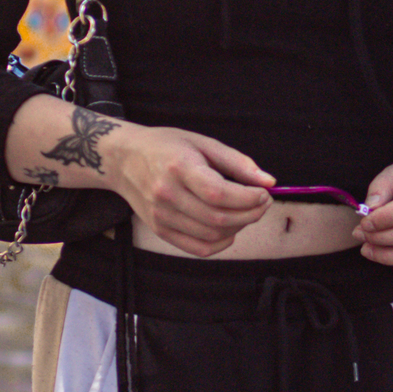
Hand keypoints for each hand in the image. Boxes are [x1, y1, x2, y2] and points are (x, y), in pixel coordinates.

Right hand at [115, 126, 275, 254]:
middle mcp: (167, 194)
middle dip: (250, 214)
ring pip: (211, 235)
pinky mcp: (160, 230)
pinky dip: (221, 242)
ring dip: (239, 227)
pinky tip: (230, 228)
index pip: (218, 193)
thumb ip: (237, 163)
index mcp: (179, 167)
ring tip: (247, 212)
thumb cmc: (166, 146)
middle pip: (218, 217)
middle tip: (263, 203)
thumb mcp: (202, 143)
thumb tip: (269, 182)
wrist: (123, 159)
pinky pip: (198, 248)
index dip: (247, 198)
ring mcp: (161, 216)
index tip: (264, 193)